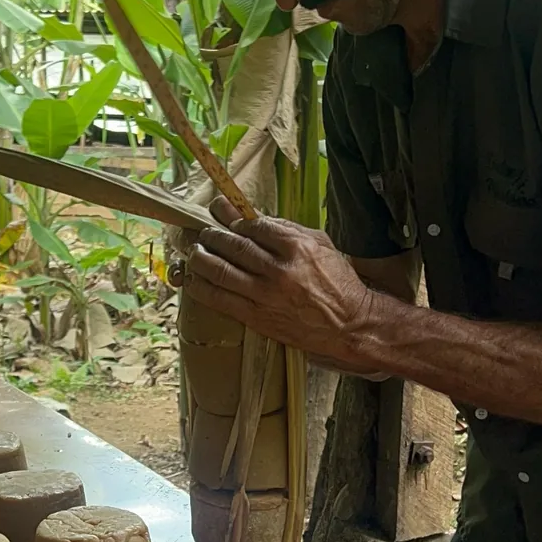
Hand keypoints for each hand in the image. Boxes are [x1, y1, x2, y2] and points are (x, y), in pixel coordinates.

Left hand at [185, 199, 380, 370]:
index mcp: (297, 247)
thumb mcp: (320, 244)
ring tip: (194, 251)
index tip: (226, 217)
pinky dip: (201, 287)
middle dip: (212, 235)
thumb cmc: (337, 282)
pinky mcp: (257, 317)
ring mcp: (265, 295)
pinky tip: (192, 278)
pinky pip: (219, 299)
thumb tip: (253, 216)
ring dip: (200, 257)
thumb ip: (288, 229)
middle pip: (233, 245)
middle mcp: (279, 270)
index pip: (254, 225)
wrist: (349, 324)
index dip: (235, 219)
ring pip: (220, 270)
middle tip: (204, 231)